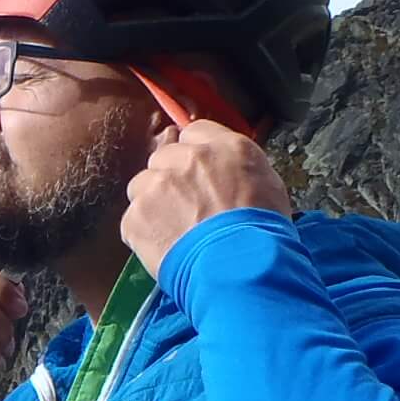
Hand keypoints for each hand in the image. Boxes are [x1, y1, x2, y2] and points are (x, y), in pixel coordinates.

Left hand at [121, 119, 292, 277]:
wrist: (240, 268)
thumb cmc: (262, 234)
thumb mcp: (268, 185)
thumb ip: (237, 167)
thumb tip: (223, 171)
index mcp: (225, 147)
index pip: (195, 132)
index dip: (193, 155)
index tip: (194, 172)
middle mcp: (187, 158)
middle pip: (163, 158)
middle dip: (170, 179)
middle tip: (185, 207)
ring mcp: (157, 185)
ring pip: (141, 186)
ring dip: (152, 204)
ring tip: (173, 230)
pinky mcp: (136, 215)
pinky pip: (131, 220)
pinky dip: (143, 234)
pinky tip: (164, 247)